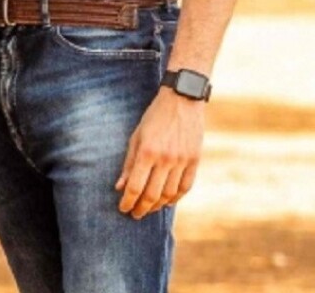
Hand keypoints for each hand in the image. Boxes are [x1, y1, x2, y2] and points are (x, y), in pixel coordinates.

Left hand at [116, 88, 204, 218]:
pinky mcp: (195, 160)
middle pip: (152, 195)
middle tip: (135, 214)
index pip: (135, 187)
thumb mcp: (136, 136)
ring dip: (158, 205)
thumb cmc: (154, 116)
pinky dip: (176, 197)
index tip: (123, 209)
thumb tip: (119, 187)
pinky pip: (186, 186)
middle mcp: (165, 159)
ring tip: (149, 209)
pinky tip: (168, 201)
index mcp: (147, 152)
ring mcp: (182, 161)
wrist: (182, 100)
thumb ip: (128, 163)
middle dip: (141, 208)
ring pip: (169, 194)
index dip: (128, 202)